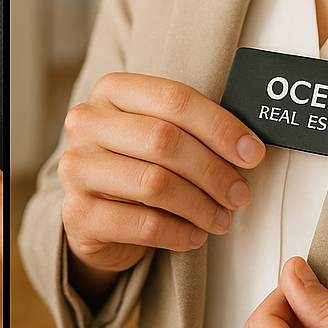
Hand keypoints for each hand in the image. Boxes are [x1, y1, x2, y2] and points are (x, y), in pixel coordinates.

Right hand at [58, 72, 265, 297]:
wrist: (95, 214)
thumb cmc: (137, 166)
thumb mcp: (157, 135)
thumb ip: (192, 129)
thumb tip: (248, 147)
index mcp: (111, 92)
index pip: (173, 99)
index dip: (220, 127)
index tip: (251, 154)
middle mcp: (86, 123)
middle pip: (164, 140)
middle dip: (213, 171)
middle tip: (239, 194)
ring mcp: (76, 168)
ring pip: (155, 183)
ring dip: (200, 206)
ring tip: (220, 218)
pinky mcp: (77, 213)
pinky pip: (143, 224)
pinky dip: (179, 234)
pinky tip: (193, 235)